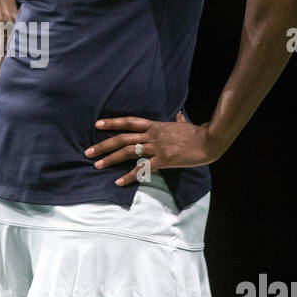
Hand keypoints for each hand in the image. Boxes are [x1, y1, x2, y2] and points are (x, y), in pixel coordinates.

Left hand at [84, 112, 222, 186]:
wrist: (208, 140)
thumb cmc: (197, 133)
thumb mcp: (184, 124)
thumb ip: (178, 120)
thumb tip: (178, 115)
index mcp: (155, 126)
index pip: (129, 122)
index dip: (112, 122)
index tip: (97, 125)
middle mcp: (152, 135)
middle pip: (122, 138)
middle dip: (103, 145)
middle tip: (88, 152)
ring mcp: (156, 147)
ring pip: (128, 152)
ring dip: (110, 159)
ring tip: (97, 165)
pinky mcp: (163, 160)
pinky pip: (142, 169)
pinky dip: (129, 176)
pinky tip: (118, 182)